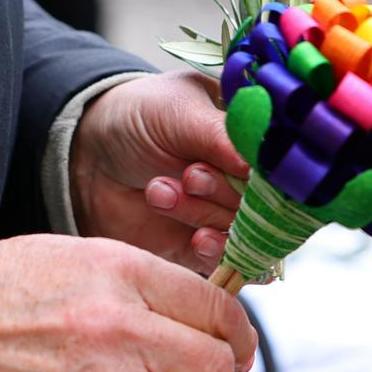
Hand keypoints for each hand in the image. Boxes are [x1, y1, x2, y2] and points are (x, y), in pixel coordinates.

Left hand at [70, 72, 249, 272]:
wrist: (85, 152)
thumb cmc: (138, 116)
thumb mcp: (181, 110)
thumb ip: (224, 137)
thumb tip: (265, 168)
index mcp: (253, 138)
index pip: (285, 166)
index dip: (269, 176)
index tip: (242, 170)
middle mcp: (247, 179)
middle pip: (266, 205)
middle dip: (227, 194)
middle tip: (190, 175)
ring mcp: (226, 214)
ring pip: (244, 233)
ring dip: (206, 215)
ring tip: (161, 191)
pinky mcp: (202, 246)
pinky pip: (228, 262)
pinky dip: (216, 253)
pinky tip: (197, 238)